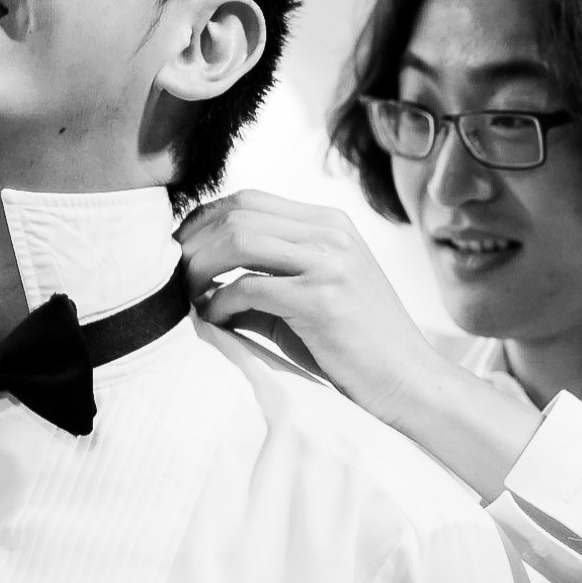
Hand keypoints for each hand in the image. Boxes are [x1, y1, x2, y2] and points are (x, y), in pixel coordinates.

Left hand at [176, 189, 441, 428]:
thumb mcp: (305, 295)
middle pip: (237, 213)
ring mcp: (330, 262)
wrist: (409, 383)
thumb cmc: (350, 346)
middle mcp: (331, 233)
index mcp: (328, 223)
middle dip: (193, 243)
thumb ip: (259, 275)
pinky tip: (214, 319)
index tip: (179, 253)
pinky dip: (221, 302)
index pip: (247, 199)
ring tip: (189, 297)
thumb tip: (192, 276)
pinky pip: (250, 287)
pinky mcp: (324, 299)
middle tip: (173, 277)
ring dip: (201, 268)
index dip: (202, 222)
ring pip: (239, 239)